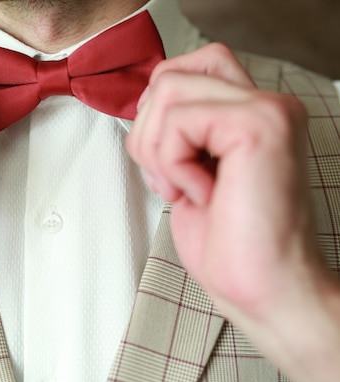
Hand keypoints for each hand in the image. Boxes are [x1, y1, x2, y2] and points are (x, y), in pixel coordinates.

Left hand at [127, 43, 339, 381]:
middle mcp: (264, 104)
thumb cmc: (230, 245)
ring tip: (187, 188)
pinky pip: (178, 121)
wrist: (262, 289)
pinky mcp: (257, 125)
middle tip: (170, 179)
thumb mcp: (189, 173)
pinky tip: (203, 193)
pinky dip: (173, 164)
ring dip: (157, 151)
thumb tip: (140, 108)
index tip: (161, 159)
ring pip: (167, 90)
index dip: (155, 109)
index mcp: (249, 115)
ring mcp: (266, 110)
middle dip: (147, 132)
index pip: (187, 67)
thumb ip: (177, 131)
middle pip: (169, 74)